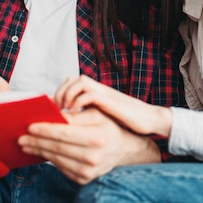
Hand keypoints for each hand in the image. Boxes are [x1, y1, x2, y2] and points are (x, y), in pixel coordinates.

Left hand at [18, 108, 159, 183]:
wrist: (123, 150)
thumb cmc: (107, 126)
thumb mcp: (96, 114)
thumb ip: (75, 115)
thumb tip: (52, 115)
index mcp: (98, 137)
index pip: (65, 133)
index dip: (46, 129)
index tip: (30, 125)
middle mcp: (94, 157)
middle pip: (58, 147)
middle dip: (37, 141)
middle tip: (21, 137)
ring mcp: (89, 171)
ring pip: (57, 159)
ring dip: (39, 151)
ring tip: (26, 144)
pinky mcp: (84, 179)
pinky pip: (61, 168)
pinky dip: (49, 159)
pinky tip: (40, 152)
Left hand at [55, 75, 171, 136]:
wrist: (149, 119)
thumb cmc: (126, 121)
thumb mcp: (102, 115)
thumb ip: (87, 113)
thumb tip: (67, 120)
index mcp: (95, 91)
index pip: (71, 82)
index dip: (58, 93)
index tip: (52, 109)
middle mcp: (99, 89)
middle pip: (72, 80)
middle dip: (59, 94)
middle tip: (54, 109)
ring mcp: (104, 93)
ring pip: (79, 82)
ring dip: (66, 95)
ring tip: (63, 111)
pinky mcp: (110, 100)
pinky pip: (89, 94)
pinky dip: (78, 102)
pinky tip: (73, 114)